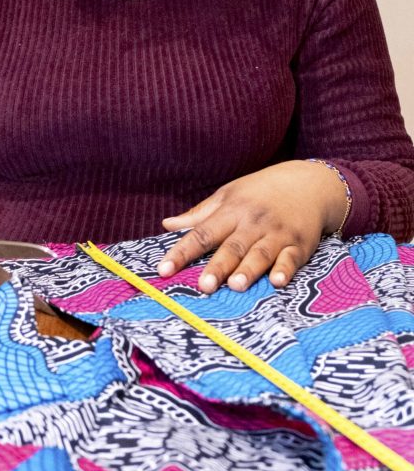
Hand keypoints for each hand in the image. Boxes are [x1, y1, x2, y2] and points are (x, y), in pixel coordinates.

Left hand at [158, 160, 348, 292]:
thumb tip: (167, 224)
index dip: (181, 252)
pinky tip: (277, 281)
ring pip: (260, 254)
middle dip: (217, 266)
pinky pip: (291, 258)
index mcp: (231, 211)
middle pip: (232, 247)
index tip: (163, 269)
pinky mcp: (299, 244)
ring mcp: (277, 233)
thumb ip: (199, 214)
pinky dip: (285, 269)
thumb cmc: (261, 192)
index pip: (202, 233)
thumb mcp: (228, 196)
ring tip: (235, 285)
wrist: (308, 183)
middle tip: (203, 286)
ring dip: (248, 269)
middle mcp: (252, 222)